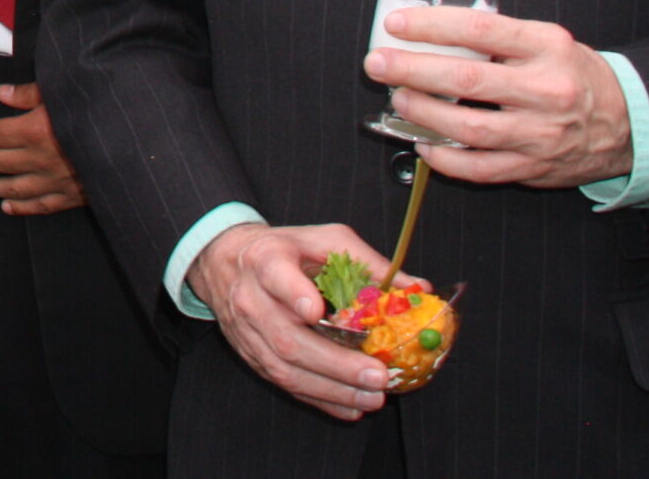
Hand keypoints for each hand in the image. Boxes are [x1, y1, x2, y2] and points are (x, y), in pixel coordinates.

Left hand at [0, 82, 84, 214]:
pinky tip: (7, 207)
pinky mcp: (70, 196)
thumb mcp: (61, 92)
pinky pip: (40, 205)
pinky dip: (21, 207)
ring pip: (14, 187)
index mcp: (34, 130)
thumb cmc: (96, 112)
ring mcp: (54, 181)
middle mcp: (39, 158)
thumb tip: (1, 93)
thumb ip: (29, 94)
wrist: (133, 143)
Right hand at [188, 223, 414, 420]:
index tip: (315, 310)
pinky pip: (284, 385)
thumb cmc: (286, 250)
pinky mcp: (252, 356)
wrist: (229, 263)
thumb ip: (368, 262)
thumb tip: (419, 287)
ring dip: (332, 388)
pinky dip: (320, 400)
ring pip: (285, 368)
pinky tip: (350, 408)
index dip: (293, 294)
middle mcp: (252, 299)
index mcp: (267, 260)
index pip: (276, 276)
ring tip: (372, 397)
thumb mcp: (325, 240)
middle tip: (377, 375)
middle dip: (335, 362)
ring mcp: (248, 332)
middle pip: (288, 337)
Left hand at [367, 8, 633, 187]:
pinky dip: (445, 160)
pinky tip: (423, 145)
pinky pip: (480, 169)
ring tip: (398, 100)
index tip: (396, 24)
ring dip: (423, 114)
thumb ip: (499, 37)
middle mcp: (545, 90)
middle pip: (467, 80)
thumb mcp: (547, 41)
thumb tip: (430, 33)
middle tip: (377, 63)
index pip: (481, 29)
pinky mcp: (534, 168)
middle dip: (412, 71)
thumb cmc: (574, 75)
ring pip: (469, 128)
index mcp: (546, 47)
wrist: (628, 124)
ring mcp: (540, 134)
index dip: (433, 26)